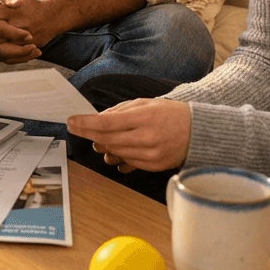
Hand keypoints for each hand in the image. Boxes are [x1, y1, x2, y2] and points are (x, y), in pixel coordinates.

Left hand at [66, 99, 190, 173]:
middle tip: (78, 129)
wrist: (198, 132)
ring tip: (99, 139)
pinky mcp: (153, 166)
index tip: (71, 122)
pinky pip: (127, 163)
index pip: (106, 122)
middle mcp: (147, 138)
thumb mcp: (146, 103)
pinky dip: (118, 156)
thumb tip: (98, 119)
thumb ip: (121, 110)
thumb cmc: (170, 114)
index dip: (85, 123)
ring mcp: (151, 155)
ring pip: (115, 153)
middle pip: (107, 139)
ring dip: (103, 145)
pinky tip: (115, 150)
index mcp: (144, 117)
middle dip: (88, 134)